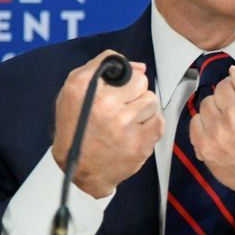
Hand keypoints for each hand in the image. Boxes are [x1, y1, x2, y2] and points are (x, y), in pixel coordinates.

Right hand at [51, 50, 164, 197]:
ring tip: (127, 119)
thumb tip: (139, 66)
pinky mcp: (138, 144)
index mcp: (83, 88)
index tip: (121, 87)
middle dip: (135, 91)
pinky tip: (134, 131)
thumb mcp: (75, 90)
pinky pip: (159, 121)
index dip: (125, 76)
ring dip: (143, 109)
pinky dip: (150, 126)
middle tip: (123, 105)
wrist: (76, 169)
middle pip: (141, 81)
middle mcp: (103, 105)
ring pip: (151, 100)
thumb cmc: (77, 128)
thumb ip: (102, 67)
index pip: (122, 65)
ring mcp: (122, 125)